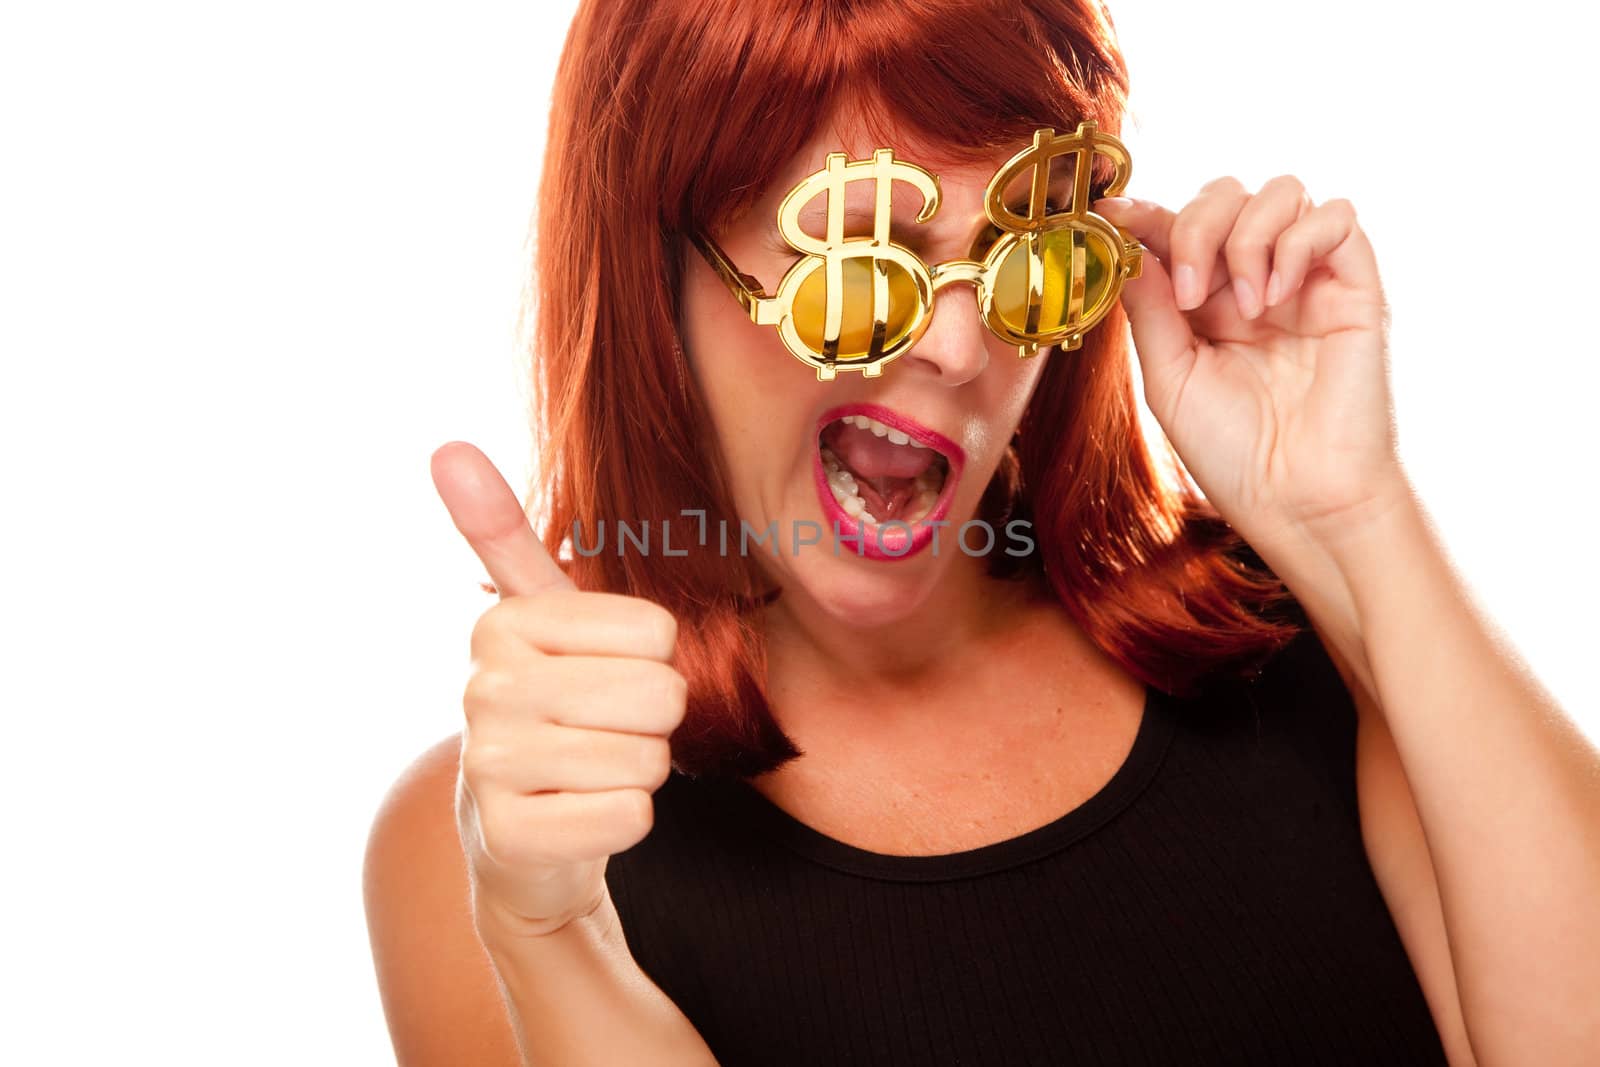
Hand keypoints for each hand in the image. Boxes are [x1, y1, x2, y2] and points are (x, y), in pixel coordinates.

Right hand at [431, 441, 686, 937]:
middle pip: (658, 695)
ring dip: (636, 772)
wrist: (522, 835)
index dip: (651, 661)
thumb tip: (446, 445)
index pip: (657, 631)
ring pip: (647, 760)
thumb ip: (502, 535)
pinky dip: (624, 821)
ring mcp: (489, 767)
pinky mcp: (511, 838)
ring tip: (587, 771)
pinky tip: (579, 814)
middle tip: (604, 730)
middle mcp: (483, 687)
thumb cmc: (553, 710)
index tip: (602, 674)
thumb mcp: (538, 620)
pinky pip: (630, 817)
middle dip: (653, 721)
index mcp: (502, 623)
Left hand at [1095, 179, 1408, 547]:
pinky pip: (1337, 215)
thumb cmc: (1235, 454)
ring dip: (1248, 236)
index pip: (1177, 226)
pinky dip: (1298, 240)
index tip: (1111, 213)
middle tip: (1190, 294)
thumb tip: (1126, 243)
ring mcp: (1306, 279)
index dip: (1144, 212)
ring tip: (1246, 308)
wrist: (1298, 500)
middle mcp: (1254, 280)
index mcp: (1206, 301)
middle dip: (1196, 225)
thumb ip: (1149, 309)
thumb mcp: (1169, 379)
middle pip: (1225, 194)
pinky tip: (1278, 297)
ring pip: (1281, 190)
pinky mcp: (1356, 286)